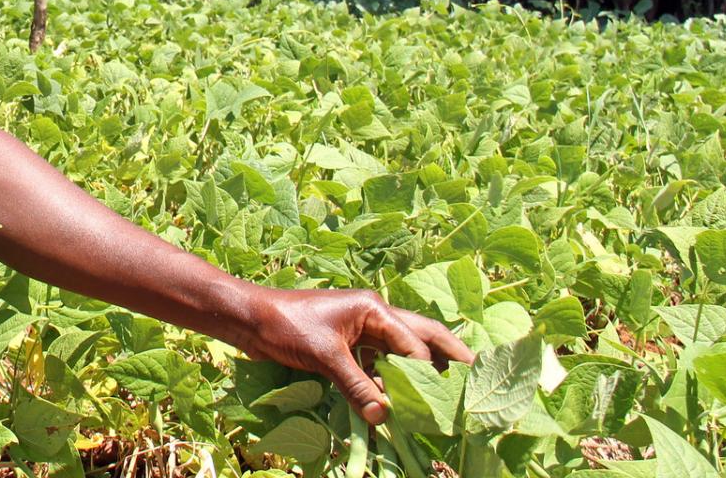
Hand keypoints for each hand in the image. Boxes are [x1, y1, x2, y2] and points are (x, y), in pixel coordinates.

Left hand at [234, 286, 474, 423]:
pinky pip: (376, 366)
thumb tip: (384, 417)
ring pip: (399, 353)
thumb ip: (357, 385)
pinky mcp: (346, 347)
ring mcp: (360, 332)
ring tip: (442, 396)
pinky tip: (398, 403)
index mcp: (373, 309)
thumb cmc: (286, 326)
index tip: (446, 397)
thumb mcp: (325, 356)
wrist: (250, 319)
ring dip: (417, 373)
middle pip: (419, 337)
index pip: (413, 341)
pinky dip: (388, 383)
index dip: (429, 370)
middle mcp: (373, 317)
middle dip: (446, 356)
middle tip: (475, 376)